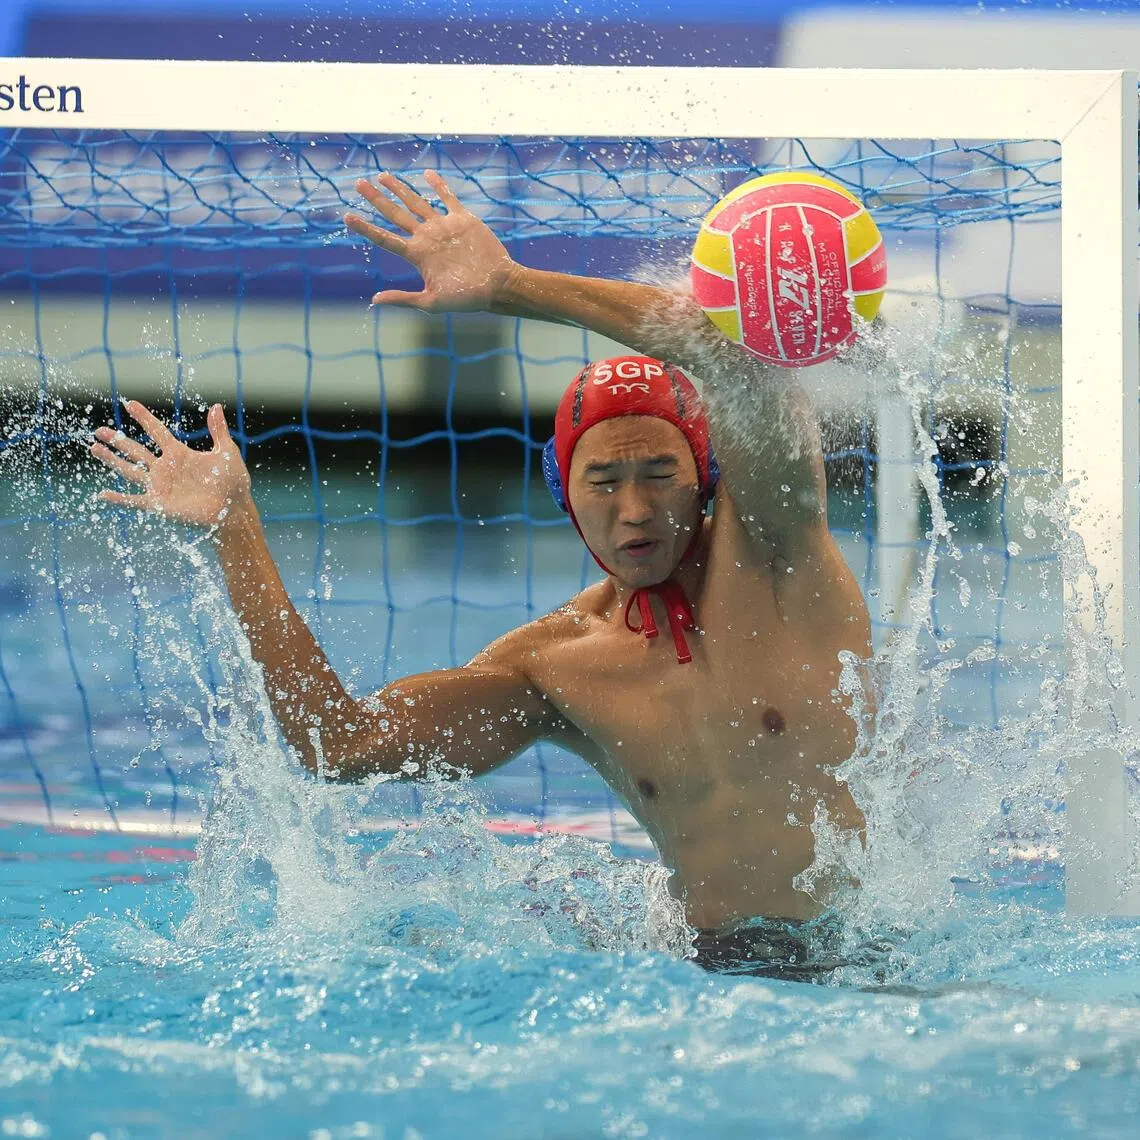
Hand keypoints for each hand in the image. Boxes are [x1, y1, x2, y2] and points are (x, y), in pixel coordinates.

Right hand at [90, 401, 251, 528]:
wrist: (233, 510)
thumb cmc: (232, 482)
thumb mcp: (226, 453)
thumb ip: (218, 431)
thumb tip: (215, 407)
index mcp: (179, 454)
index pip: (157, 431)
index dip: (144, 418)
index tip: (129, 403)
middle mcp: (165, 468)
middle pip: (135, 450)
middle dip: (117, 440)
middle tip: (99, 430)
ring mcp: (160, 486)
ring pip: (129, 470)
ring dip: (111, 460)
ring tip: (94, 448)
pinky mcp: (160, 504)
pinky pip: (134, 500)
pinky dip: (118, 498)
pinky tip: (101, 494)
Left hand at [344, 170, 514, 312]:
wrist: (497, 285)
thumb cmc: (466, 298)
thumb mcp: (431, 302)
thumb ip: (403, 298)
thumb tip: (374, 300)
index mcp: (417, 255)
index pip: (385, 238)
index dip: (365, 227)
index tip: (347, 216)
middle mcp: (426, 238)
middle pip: (395, 214)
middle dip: (377, 199)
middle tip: (359, 184)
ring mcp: (443, 227)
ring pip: (416, 203)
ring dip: (399, 189)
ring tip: (382, 176)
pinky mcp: (462, 220)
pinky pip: (447, 198)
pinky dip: (437, 185)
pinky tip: (426, 174)